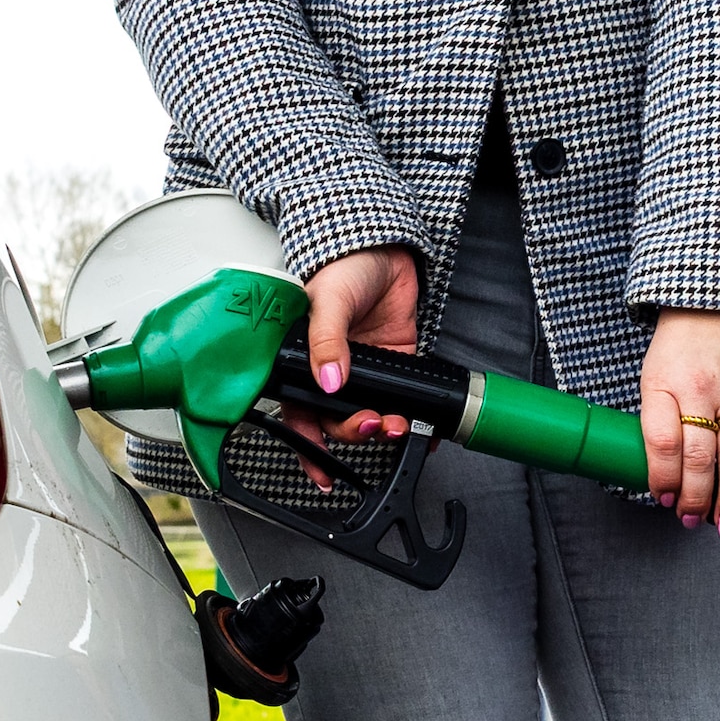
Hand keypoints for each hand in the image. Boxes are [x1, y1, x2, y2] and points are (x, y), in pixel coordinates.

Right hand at [302, 245, 420, 436]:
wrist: (385, 247)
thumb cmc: (343, 266)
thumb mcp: (327, 301)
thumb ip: (326, 341)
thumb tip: (329, 379)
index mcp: (303, 361)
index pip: (299, 412)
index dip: (308, 446)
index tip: (322, 473)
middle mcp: (331, 371)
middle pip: (336, 420)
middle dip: (355, 432)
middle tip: (372, 425)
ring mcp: (364, 371)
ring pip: (368, 414)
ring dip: (382, 428)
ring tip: (396, 425)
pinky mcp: (394, 364)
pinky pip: (400, 398)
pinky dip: (411, 415)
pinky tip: (420, 427)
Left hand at [638, 308, 719, 534]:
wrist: (719, 297)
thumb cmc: (680, 342)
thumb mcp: (653, 375)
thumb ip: (657, 419)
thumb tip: (663, 472)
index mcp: (664, 385)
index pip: (663, 444)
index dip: (663, 480)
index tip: (663, 500)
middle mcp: (700, 389)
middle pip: (699, 457)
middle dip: (695, 498)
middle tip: (692, 520)